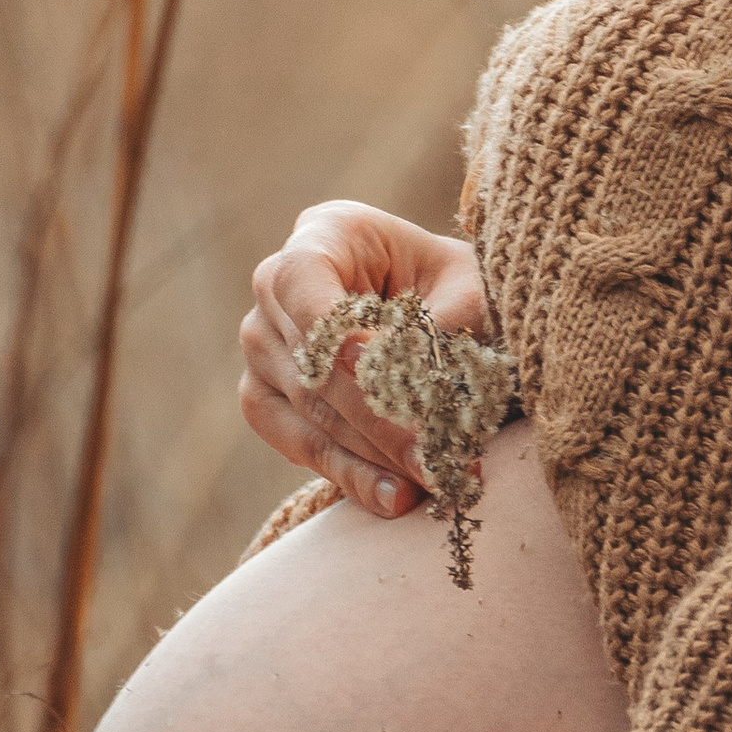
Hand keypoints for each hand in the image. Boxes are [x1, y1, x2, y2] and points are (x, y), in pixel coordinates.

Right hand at [240, 198, 490, 517]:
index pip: (304, 282)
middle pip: (315, 363)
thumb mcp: (468, 286)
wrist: (436, 310)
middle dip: (381, 416)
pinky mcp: (264, 400)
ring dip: (373, 454)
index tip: (387, 376)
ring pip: (310, 411)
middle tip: (437, 456)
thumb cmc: (453, 287)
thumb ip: (451, 317)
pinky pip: (298, 444)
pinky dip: (349, 473)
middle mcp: (275, 288)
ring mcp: (262, 347)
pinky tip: (394, 497)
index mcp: (323, 235)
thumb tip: (425, 375)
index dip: (340, 333)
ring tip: (430, 480)